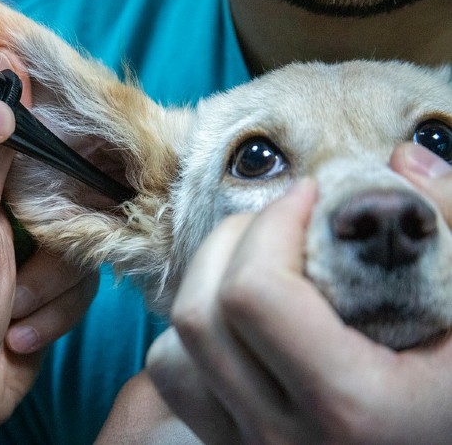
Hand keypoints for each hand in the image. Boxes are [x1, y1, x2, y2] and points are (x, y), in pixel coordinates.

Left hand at [0, 49, 97, 443]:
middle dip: (55, 242)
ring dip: (49, 289)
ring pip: (81, 247)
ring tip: (10, 314)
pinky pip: (82, 287)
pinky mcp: (49, 295)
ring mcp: (29, 259)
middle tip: (28, 263)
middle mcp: (5, 221)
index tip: (76, 156)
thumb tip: (1, 88)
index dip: (55, 151)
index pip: (28, 151)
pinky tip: (18, 336)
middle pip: (67, 199)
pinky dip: (53, 315)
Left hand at [147, 148, 451, 444]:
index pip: (254, 294)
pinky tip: (241, 320)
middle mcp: (282, 437)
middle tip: (282, 219)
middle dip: (232, 240)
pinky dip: (191, 337)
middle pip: (200, 313)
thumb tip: (403, 160)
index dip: (273, 224)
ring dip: (205, 286)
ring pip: (173, 351)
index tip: (310, 196)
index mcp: (350, 406)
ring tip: (260, 262)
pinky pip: (174, 382)